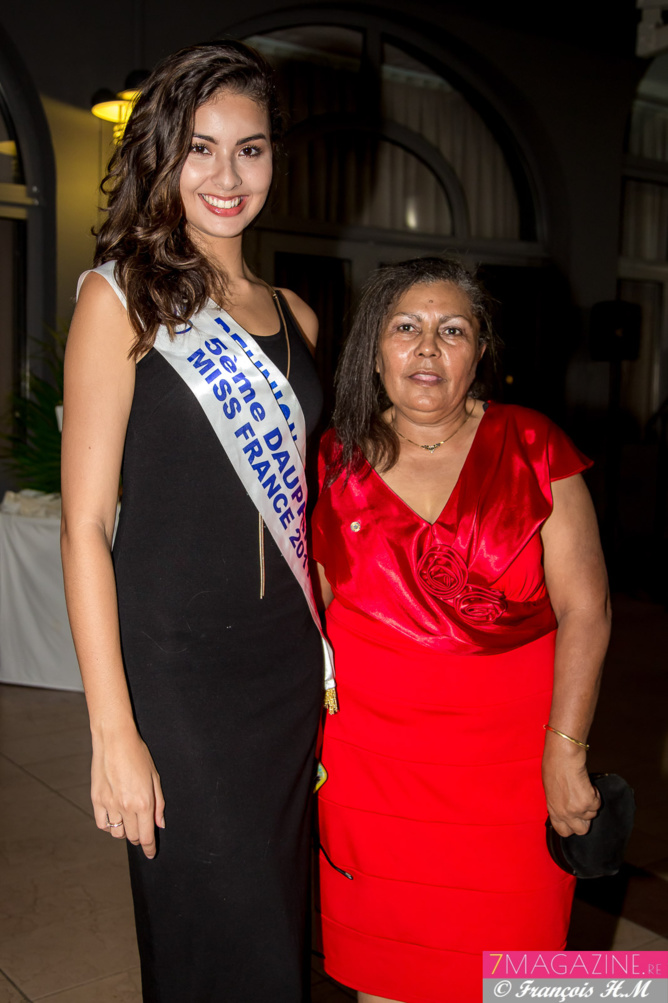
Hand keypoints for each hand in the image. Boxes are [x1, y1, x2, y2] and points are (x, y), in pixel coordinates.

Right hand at [91, 724, 164, 858]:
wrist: (114, 740)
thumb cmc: (138, 755)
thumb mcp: (155, 777)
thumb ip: (159, 804)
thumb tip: (160, 824)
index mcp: (143, 802)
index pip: (147, 836)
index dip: (149, 848)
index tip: (151, 854)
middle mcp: (126, 807)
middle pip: (133, 836)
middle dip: (140, 838)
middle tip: (143, 831)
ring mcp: (109, 804)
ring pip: (117, 833)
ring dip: (125, 831)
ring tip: (129, 820)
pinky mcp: (96, 800)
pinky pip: (102, 824)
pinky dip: (109, 825)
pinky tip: (115, 816)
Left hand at [542, 746, 600, 837]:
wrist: (563, 758)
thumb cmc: (554, 767)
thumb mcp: (551, 789)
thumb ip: (558, 802)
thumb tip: (565, 807)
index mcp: (553, 810)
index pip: (563, 831)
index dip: (571, 826)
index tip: (575, 819)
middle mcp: (565, 813)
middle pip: (582, 830)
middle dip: (586, 819)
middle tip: (584, 805)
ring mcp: (577, 809)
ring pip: (592, 814)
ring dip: (591, 802)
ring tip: (582, 788)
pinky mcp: (588, 802)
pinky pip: (598, 804)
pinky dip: (596, 794)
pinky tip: (588, 784)